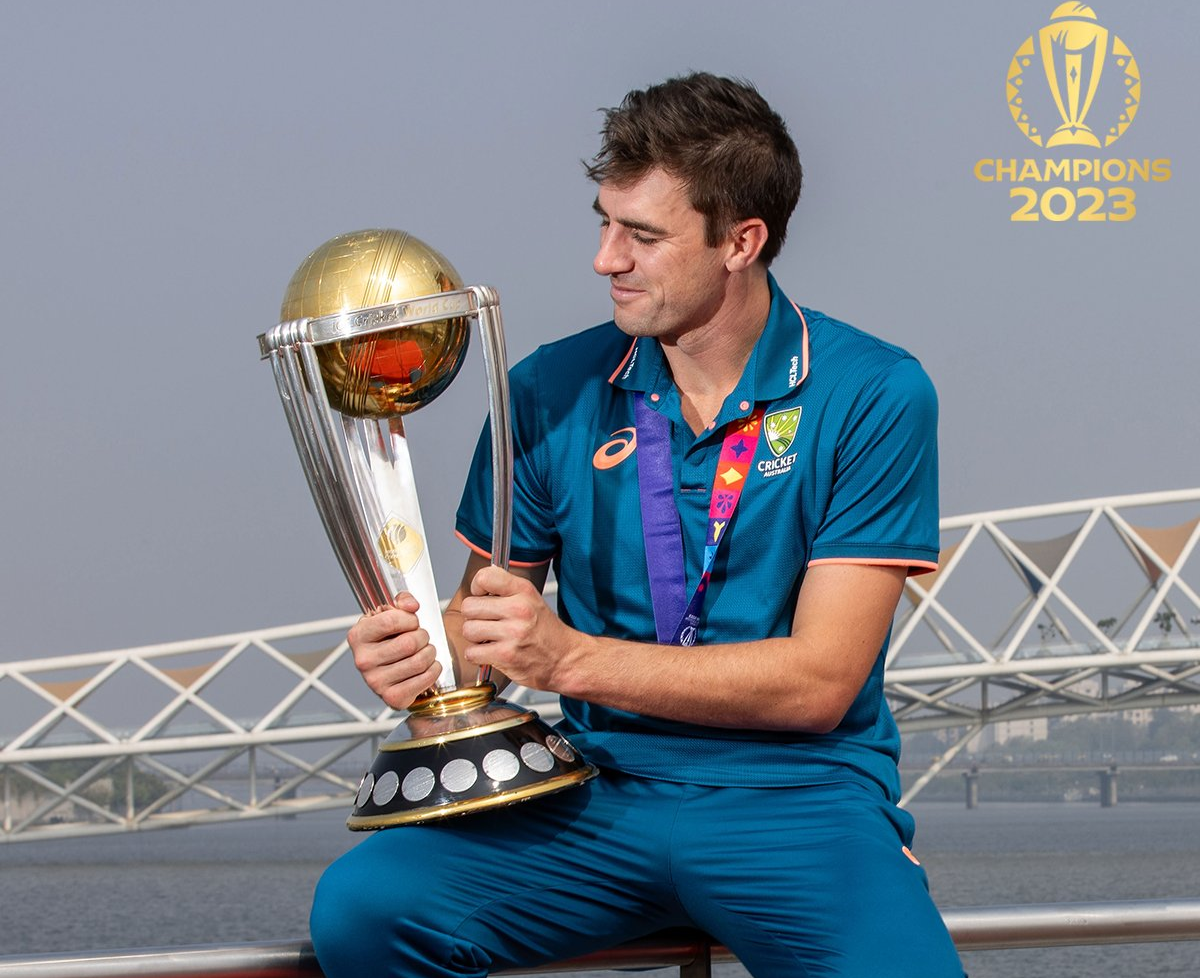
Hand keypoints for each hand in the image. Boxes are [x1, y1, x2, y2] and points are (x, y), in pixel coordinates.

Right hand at [346, 592, 441, 709]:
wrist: (394, 667)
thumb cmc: (392, 638)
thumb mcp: (392, 613)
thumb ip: (402, 601)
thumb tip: (411, 605)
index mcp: (358, 636)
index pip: (391, 621)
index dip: (410, 619)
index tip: (412, 622)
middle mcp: (362, 660)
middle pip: (409, 643)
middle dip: (423, 637)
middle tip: (421, 638)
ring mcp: (376, 682)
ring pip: (419, 661)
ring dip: (430, 653)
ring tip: (425, 651)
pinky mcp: (392, 698)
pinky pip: (425, 679)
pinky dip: (434, 670)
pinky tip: (428, 666)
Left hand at [458, 565, 577, 692]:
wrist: (564, 659)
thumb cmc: (544, 630)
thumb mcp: (531, 599)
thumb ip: (505, 588)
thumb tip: (478, 584)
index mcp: (523, 591)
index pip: (484, 577)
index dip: (477, 588)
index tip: (483, 596)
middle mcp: (518, 609)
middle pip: (469, 606)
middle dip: (474, 616)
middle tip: (488, 622)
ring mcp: (512, 633)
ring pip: (468, 630)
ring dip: (475, 638)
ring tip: (490, 638)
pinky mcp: (505, 656)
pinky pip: (472, 652)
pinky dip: (477, 655)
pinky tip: (491, 652)